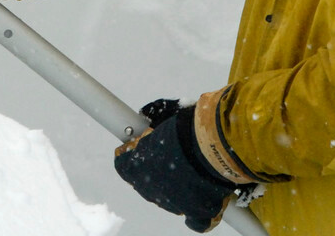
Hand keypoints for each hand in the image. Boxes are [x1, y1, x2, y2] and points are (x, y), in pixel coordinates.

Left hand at [114, 103, 238, 232]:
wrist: (211, 146)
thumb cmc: (185, 128)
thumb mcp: (163, 113)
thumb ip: (152, 117)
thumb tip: (146, 114)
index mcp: (135, 167)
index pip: (123, 164)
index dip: (132, 154)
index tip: (138, 144)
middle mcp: (150, 190)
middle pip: (146, 183)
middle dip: (153, 170)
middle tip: (168, 154)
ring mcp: (173, 204)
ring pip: (170, 198)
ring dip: (175, 187)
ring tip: (191, 169)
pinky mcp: (198, 213)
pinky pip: (195, 220)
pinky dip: (197, 214)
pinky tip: (200, 203)